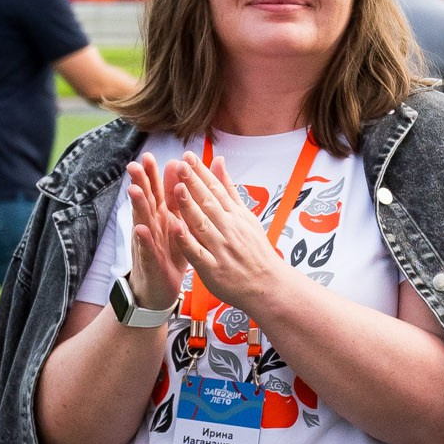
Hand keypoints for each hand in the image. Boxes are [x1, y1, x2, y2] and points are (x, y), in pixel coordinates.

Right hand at [122, 154, 184, 311]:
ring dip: (138, 206)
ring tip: (134, 190)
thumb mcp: (176, 222)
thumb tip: (177, 166)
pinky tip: (140, 229)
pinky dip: (144, 239)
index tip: (150, 156)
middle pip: (145, 201)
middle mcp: (151, 226)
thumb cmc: (168, 253)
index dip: (152, 175)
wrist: (159, 289)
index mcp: (160, 216)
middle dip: (140, 184)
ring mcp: (148, 244)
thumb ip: (177, 196)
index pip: (155, 191)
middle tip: (134, 165)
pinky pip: (146, 249)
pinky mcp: (150, 262)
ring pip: (142, 221)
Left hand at [164, 153, 284, 313]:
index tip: (188, 157)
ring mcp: (221, 249)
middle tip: (181, 165)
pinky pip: (198, 253)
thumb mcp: (245, 216)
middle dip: (194, 184)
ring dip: (190, 207)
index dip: (201, 173)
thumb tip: (219, 161)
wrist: (268, 286)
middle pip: (209, 204)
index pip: (216, 190)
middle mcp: (229, 229)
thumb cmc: (254, 251)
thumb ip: (228, 190)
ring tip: (177, 189)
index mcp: (235, 216)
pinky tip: (176, 229)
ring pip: (203, 225)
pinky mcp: (213, 269)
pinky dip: (187, 241)